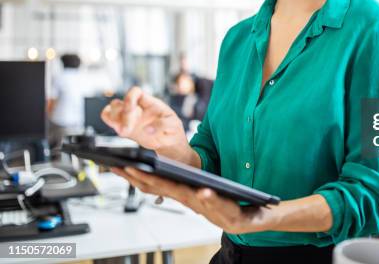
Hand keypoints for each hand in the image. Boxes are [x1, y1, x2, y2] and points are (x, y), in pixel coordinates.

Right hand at [101, 87, 189, 160]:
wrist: (168, 140)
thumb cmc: (172, 128)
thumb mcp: (173, 124)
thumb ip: (162, 125)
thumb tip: (147, 129)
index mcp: (149, 102)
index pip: (135, 92)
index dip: (129, 98)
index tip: (132, 110)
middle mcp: (136, 108)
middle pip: (119, 102)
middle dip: (122, 115)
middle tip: (128, 129)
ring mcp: (129, 117)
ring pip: (111, 109)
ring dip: (114, 119)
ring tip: (124, 131)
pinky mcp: (124, 127)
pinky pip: (109, 118)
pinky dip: (109, 122)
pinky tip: (120, 130)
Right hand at [112, 167, 269, 233]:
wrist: (258, 218)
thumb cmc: (231, 203)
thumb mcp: (204, 190)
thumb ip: (186, 181)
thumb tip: (167, 162)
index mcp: (187, 195)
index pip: (157, 184)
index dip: (136, 175)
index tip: (117, 163)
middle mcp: (195, 204)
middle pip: (166, 190)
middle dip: (144, 178)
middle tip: (126, 165)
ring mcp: (211, 210)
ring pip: (188, 198)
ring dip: (172, 187)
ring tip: (156, 172)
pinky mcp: (230, 214)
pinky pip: (218, 204)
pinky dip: (209, 198)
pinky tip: (202, 190)